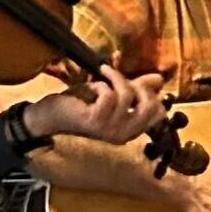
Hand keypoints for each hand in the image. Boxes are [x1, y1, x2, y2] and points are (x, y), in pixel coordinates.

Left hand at [25, 66, 168, 146]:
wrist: (50, 116)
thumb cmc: (80, 105)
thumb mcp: (113, 94)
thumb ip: (136, 88)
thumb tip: (160, 78)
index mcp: (131, 130)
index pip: (158, 113)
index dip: (151, 93)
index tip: (135, 82)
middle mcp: (124, 134)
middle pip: (151, 106)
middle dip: (139, 85)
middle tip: (122, 78)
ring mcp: (110, 130)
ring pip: (127, 95)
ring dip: (114, 79)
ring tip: (101, 77)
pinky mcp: (95, 121)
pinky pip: (108, 95)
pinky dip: (100, 86)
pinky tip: (91, 89)